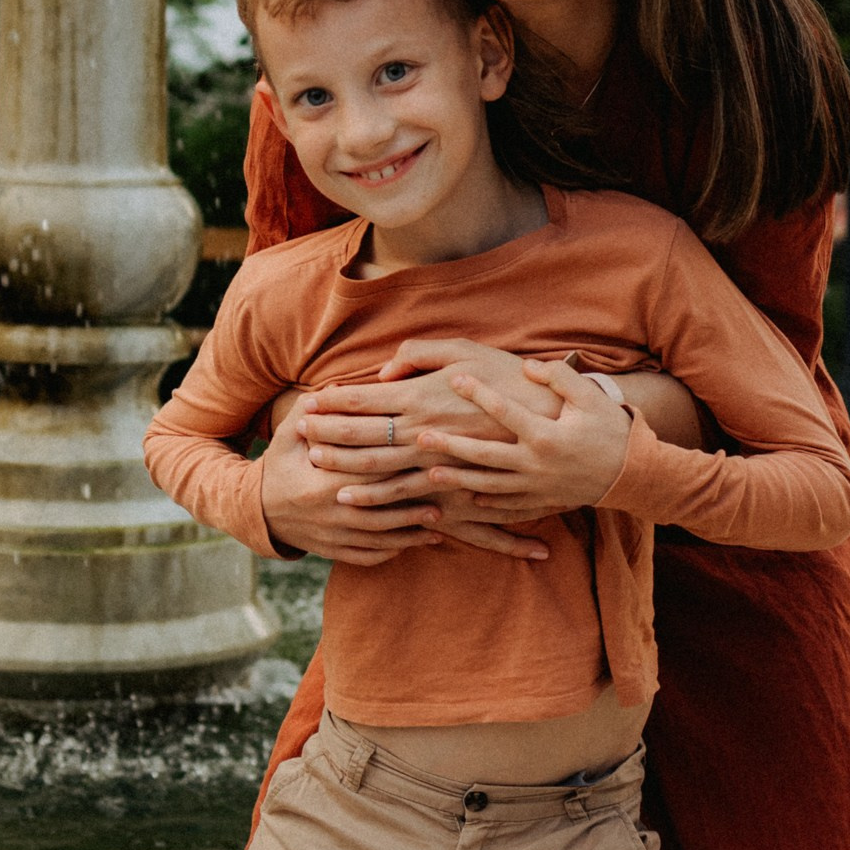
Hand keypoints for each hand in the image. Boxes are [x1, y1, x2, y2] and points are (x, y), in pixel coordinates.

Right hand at [257, 400, 444, 566]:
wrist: (258, 512)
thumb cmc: (279, 465)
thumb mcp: (288, 435)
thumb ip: (312, 410)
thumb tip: (338, 386)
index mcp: (321, 483)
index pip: (368, 474)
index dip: (398, 465)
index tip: (426, 456)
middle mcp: (330, 513)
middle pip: (382, 507)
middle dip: (415, 501)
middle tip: (447, 490)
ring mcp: (333, 537)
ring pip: (381, 537)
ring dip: (413, 530)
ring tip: (441, 520)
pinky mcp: (334, 552)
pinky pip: (369, 556)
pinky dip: (394, 551)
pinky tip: (417, 542)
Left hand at [296, 344, 555, 495]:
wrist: (552, 420)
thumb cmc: (507, 377)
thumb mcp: (463, 350)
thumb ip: (418, 354)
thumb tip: (383, 371)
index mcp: (421, 394)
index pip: (364, 399)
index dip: (331, 404)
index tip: (306, 405)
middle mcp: (422, 428)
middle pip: (362, 436)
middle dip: (326, 436)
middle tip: (296, 436)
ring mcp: (435, 458)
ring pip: (378, 469)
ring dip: (344, 469)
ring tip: (315, 469)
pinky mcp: (450, 482)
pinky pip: (408, 494)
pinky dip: (379, 498)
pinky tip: (359, 499)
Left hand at [413, 358, 635, 520]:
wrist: (634, 473)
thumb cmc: (611, 428)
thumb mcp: (589, 397)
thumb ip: (558, 377)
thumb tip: (527, 365)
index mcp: (547, 435)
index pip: (504, 411)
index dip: (478, 393)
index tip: (455, 379)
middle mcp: (537, 464)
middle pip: (485, 455)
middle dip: (451, 447)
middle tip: (420, 437)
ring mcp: (537, 487)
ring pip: (489, 485)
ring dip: (459, 480)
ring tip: (430, 473)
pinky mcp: (541, 501)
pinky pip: (507, 506)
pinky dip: (485, 503)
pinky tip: (465, 497)